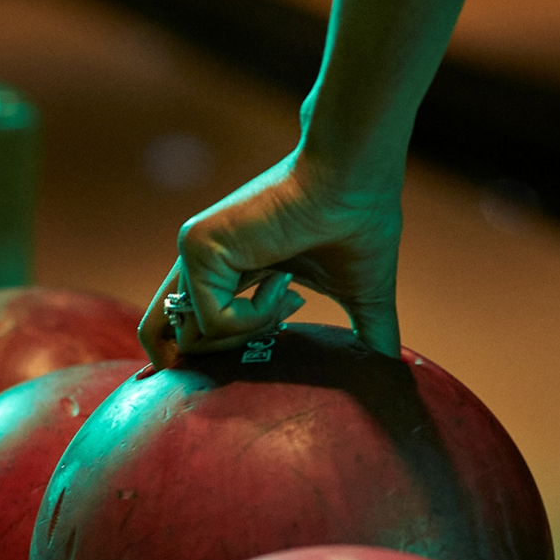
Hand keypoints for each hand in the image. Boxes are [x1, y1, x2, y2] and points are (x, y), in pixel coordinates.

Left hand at [139, 149, 403, 365]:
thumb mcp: (361, 296)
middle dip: (217, 365)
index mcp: (232, 271)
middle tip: (278, 339)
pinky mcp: (197, 248)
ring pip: (189, 340)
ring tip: (290, 301)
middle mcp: (205, 264)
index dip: (224, 357)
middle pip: (165, 338)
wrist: (354, 180)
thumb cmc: (361, 226)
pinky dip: (256, 318)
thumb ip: (367, 338)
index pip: (193, 329)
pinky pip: (213, 319)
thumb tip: (394, 379)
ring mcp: (196, 255)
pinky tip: (285, 282)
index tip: (284, 345)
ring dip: (251, 337)